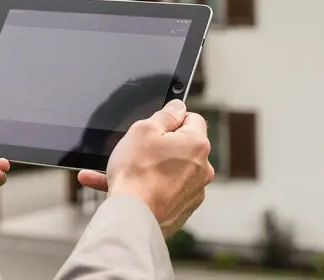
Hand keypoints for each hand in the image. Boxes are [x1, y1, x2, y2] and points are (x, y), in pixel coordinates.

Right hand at [77, 99, 213, 237]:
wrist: (132, 216)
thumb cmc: (136, 173)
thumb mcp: (144, 129)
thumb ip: (165, 115)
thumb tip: (178, 107)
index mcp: (197, 144)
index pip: (192, 118)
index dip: (171, 119)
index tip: (156, 125)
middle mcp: (202, 168)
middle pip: (182, 146)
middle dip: (160, 145)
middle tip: (137, 148)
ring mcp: (193, 191)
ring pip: (170, 170)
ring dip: (149, 167)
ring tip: (121, 169)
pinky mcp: (181, 209)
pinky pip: (164, 190)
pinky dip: (148, 187)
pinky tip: (121, 187)